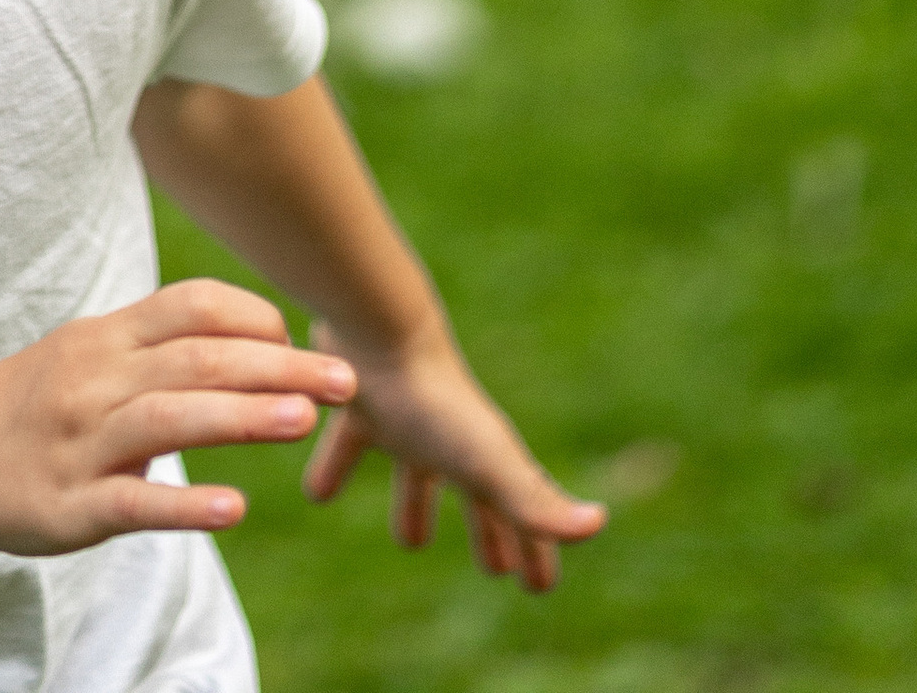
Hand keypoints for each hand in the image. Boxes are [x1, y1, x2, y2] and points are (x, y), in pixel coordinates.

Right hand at [0, 278, 357, 558]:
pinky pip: (132, 502)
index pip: (189, 307)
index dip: (252, 318)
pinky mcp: (69, 506)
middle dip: (276, 366)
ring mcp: (81, 443)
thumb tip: (253, 341)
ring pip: (168, 420)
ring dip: (241, 416)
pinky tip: (232, 510)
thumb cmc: (35, 399)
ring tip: (303, 420)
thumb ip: (158, 346)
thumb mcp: (88, 354)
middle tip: (343, 379)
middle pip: (195, 361)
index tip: (300, 337)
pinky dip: (184, 504)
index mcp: (105, 337)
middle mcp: (95, 379)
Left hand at [301, 325, 604, 593]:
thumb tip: (599, 524)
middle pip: (476, 496)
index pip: (520, 516)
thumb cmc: (437, 402)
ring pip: (415, 474)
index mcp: (485, 461)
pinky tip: (316, 494)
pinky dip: (334, 469)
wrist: (377, 327)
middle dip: (489, 531)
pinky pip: (347, 446)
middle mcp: (449, 441)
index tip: (540, 588)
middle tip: (494, 570)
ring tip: (409, 543)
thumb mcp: (489, 461)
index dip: (534, 553)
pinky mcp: (358, 404)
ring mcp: (405, 421)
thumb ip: (537, 500)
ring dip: (416, 506)